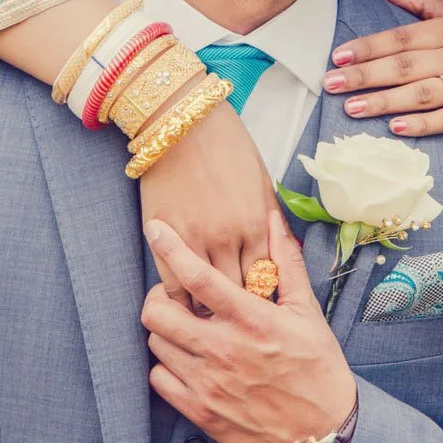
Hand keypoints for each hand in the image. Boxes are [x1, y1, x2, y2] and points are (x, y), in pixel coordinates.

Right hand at [139, 99, 274, 306]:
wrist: (183, 119)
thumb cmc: (225, 145)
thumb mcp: (260, 181)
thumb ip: (269, 219)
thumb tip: (277, 250)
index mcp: (258, 224)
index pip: (265, 282)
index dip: (260, 299)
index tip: (256, 308)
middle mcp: (230, 238)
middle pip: (237, 297)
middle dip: (236, 313)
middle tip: (233, 323)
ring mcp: (196, 240)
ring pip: (204, 299)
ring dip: (206, 310)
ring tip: (206, 319)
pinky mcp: (165, 237)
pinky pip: (173, 287)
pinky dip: (179, 300)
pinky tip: (181, 302)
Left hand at [141, 211, 356, 442]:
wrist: (324, 432)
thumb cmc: (318, 367)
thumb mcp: (307, 310)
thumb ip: (286, 262)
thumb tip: (273, 218)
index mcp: (250, 319)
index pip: (197, 276)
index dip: (170, 247)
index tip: (155, 229)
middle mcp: (223, 349)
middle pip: (158, 312)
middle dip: (159, 295)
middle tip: (173, 295)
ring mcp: (208, 384)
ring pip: (156, 343)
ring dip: (165, 330)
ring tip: (184, 327)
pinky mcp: (201, 412)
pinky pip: (159, 380)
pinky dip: (165, 366)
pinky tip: (185, 359)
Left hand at [326, 0, 442, 155]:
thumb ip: (424, 5)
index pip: (402, 37)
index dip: (368, 47)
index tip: (338, 57)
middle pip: (405, 65)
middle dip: (364, 75)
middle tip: (330, 85)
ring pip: (421, 92)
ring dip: (384, 101)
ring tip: (353, 109)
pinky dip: (425, 124)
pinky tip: (398, 130)